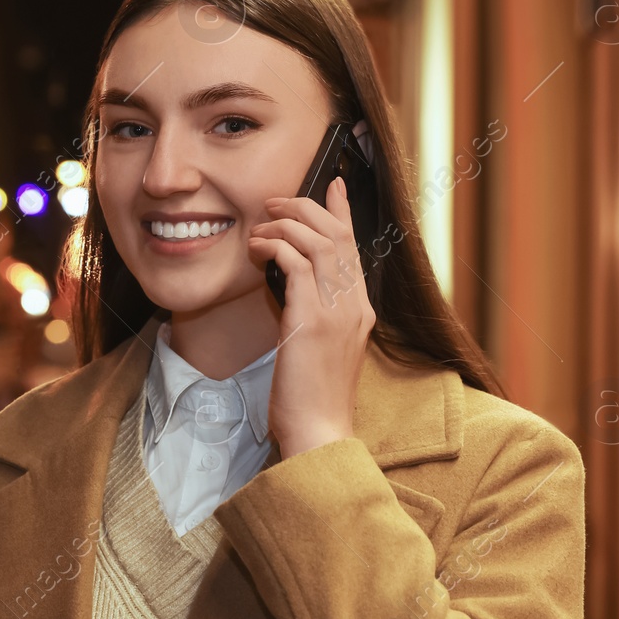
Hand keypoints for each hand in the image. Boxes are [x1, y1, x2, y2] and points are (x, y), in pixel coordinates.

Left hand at [246, 175, 376, 458]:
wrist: (319, 433)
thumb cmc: (312, 398)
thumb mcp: (319, 348)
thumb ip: (313, 314)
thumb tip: (290, 286)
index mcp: (361, 311)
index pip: (354, 247)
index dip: (341, 211)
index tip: (333, 185)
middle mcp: (355, 306)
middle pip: (338, 235)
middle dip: (306, 207)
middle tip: (276, 201)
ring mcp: (337, 312)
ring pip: (318, 241)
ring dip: (286, 225)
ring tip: (261, 225)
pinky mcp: (311, 321)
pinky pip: (295, 263)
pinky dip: (276, 247)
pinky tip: (258, 249)